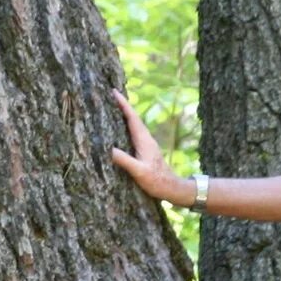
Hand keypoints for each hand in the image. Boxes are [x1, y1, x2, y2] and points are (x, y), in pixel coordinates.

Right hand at [107, 90, 185, 205]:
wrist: (172, 188)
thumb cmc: (157, 180)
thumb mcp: (139, 171)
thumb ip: (124, 160)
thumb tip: (107, 149)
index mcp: (144, 140)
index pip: (132, 118)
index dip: (123, 105)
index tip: (113, 92)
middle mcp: (146, 139)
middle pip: (133, 117)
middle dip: (123, 105)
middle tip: (111, 94)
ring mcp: (147, 144)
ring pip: (134, 124)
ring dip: (125, 114)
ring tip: (114, 107)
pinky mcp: (146, 149)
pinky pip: (134, 131)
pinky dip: (127, 125)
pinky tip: (122, 128)